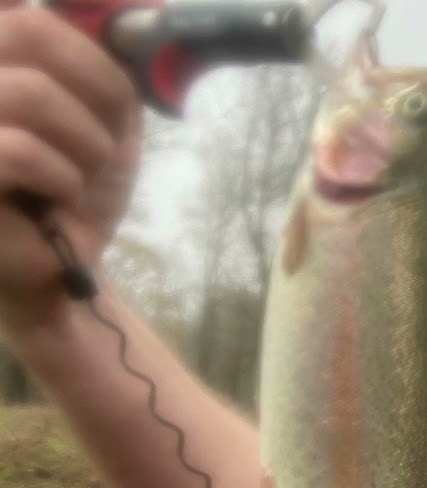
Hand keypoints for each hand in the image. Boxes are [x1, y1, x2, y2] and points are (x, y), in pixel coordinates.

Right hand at [0, 0, 141, 333]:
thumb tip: (145, 7)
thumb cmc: (77, 177)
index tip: (121, 74)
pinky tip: (57, 198)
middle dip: (98, 84)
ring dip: (85, 140)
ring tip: (81, 173)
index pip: (27, 10)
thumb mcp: (109, 106)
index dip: (85, 43)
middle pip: (28, 29)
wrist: (64, 256)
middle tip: (113, 131)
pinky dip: (60, 176)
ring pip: (28, 92)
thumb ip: (115, 51)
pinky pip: (14, 150)